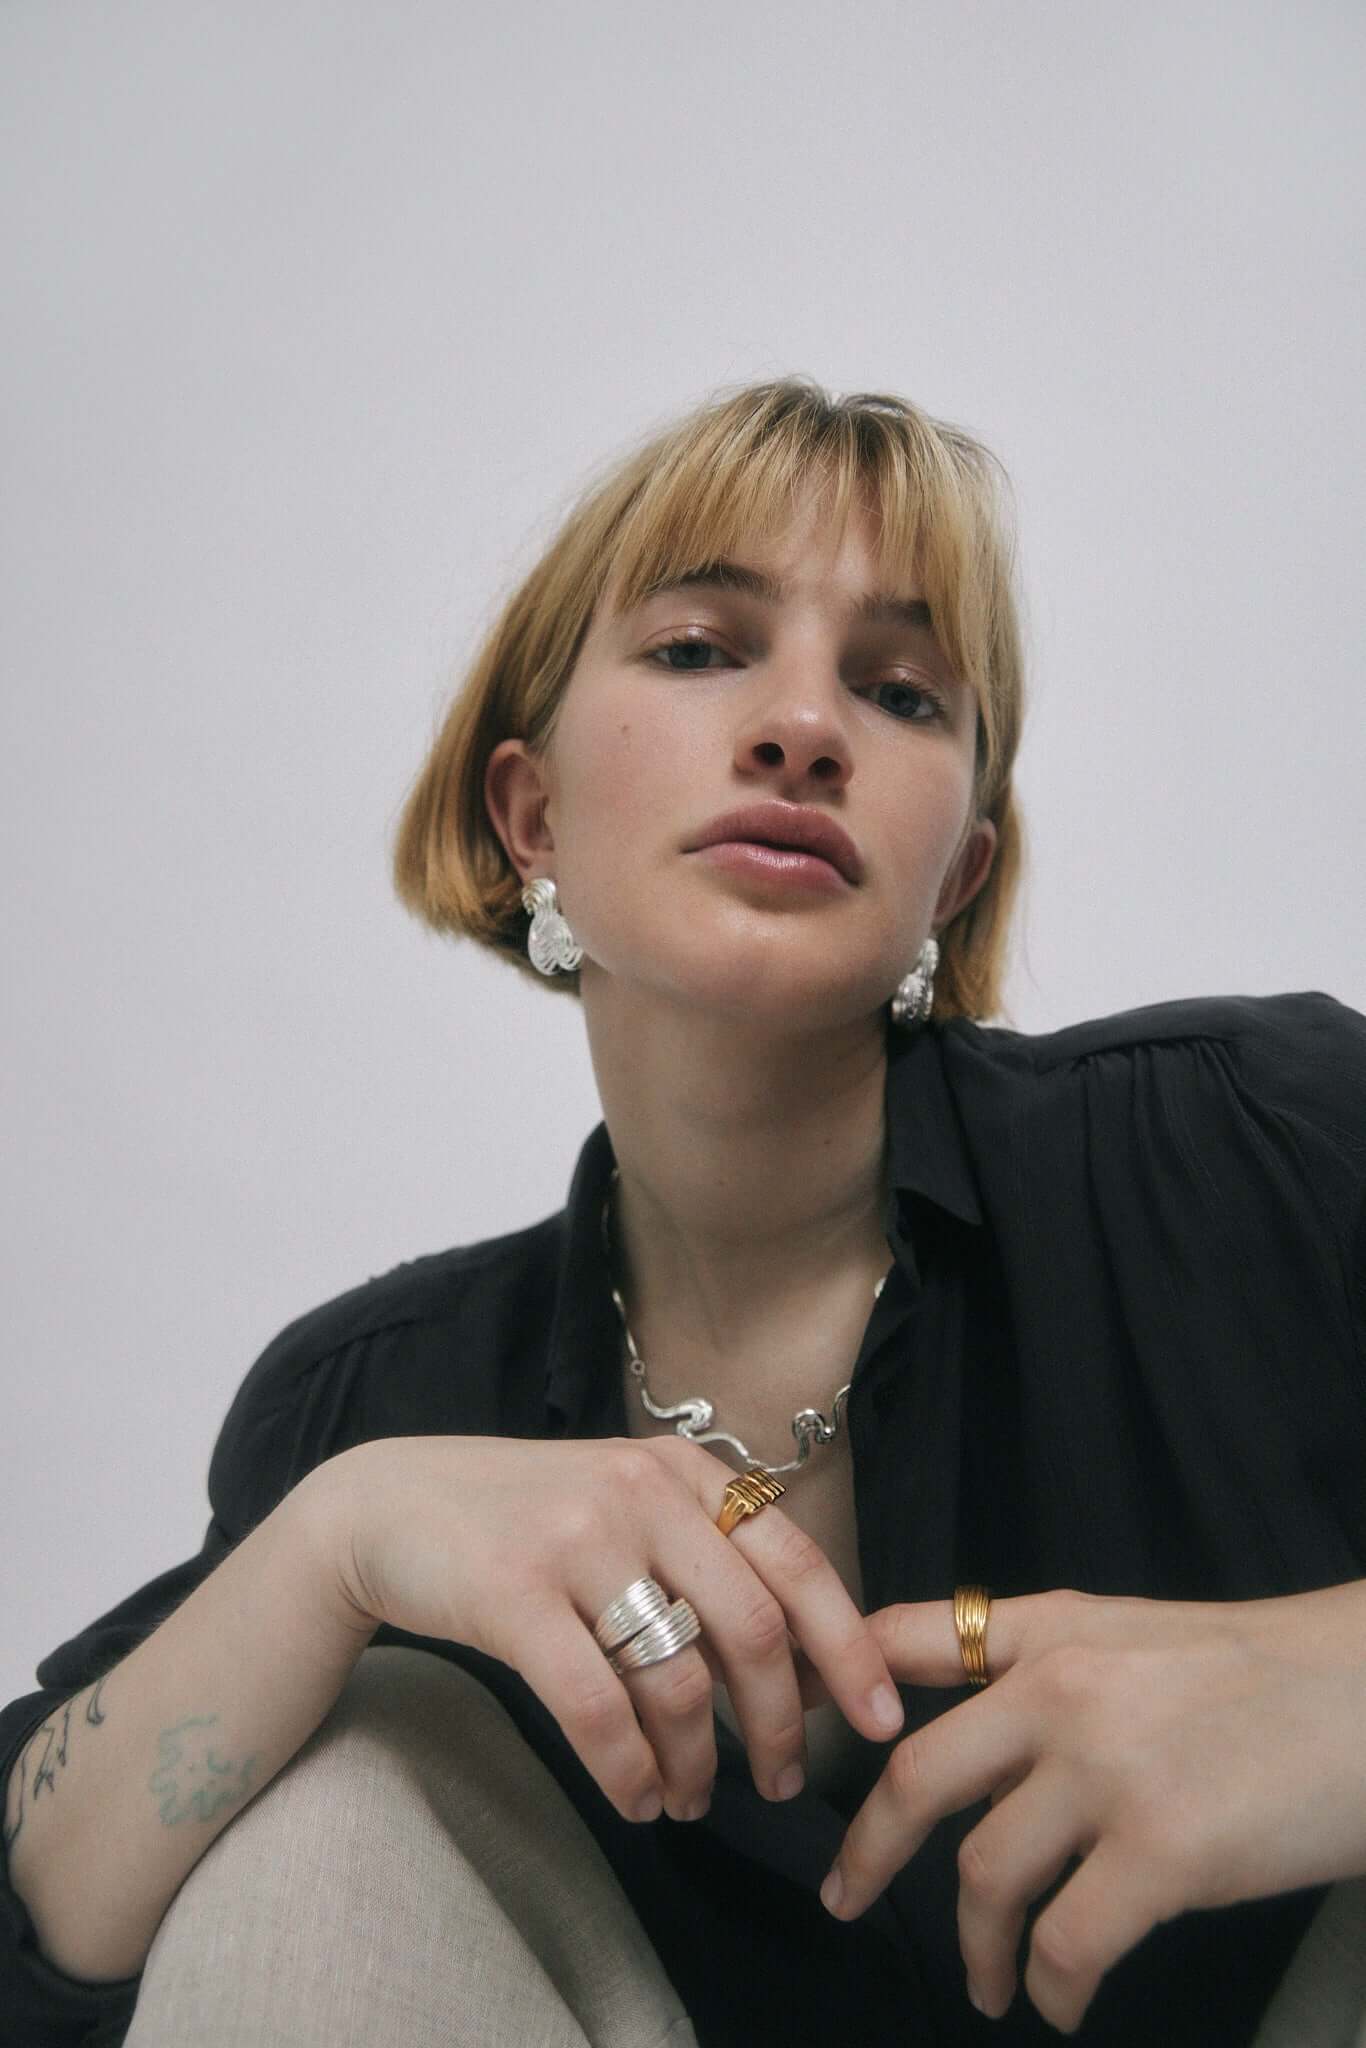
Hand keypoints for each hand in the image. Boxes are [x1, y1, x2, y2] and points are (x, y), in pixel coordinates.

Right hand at [299, 1434, 904, 1828]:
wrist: (386, 1505)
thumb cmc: (524, 1522)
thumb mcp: (624, 1507)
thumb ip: (704, 1562)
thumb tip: (801, 1670)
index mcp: (682, 1472)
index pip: (796, 1562)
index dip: (849, 1646)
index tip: (883, 1719)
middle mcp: (641, 1492)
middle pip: (751, 1628)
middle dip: (781, 1724)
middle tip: (783, 1784)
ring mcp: (576, 1540)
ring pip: (677, 1679)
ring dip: (698, 1763)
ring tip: (691, 1800)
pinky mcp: (513, 1594)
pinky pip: (597, 1707)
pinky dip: (629, 1771)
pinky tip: (635, 1799)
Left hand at [807, 1584, 1365, 2032]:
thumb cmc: (1266, 1674)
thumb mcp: (1138, 1634)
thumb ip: (1047, 1662)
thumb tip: (977, 1728)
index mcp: (1051, 1630)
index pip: (906, 1636)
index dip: (836, 1676)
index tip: (793, 1724)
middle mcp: (1059, 1690)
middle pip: (917, 1776)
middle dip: (868, 1849)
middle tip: (845, 1898)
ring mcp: (1106, 1771)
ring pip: (984, 1874)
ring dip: (976, 1945)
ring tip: (988, 1985)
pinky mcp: (1162, 1852)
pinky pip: (1067, 1942)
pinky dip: (1049, 1987)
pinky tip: (1058, 2002)